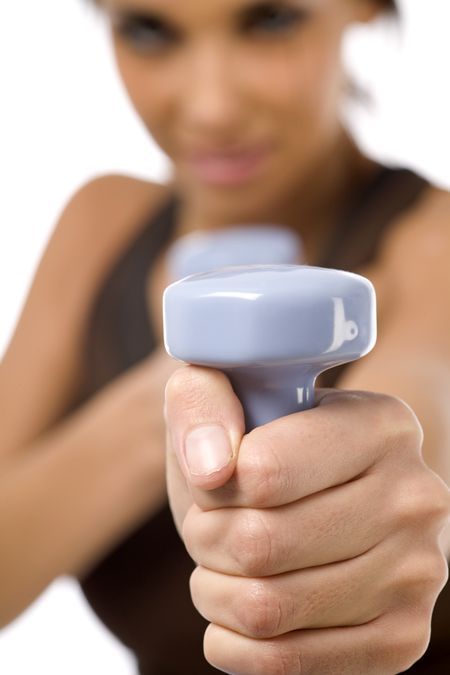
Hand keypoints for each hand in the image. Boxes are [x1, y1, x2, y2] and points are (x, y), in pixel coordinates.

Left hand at [165, 366, 449, 673]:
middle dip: (207, 539)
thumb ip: (203, 401)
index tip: (214, 479)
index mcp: (382, 426)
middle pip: (262, 544)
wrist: (331, 489)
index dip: (213, 485)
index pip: (263, 471)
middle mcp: (415, 498)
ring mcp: (418, 574)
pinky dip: (235, 642)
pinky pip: (288, 664)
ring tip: (221, 562)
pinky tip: (237, 604)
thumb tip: (211, 468)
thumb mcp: (230, 394)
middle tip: (209, 525)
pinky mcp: (402, 638)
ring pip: (268, 609)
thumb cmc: (271, 442)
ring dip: (215, 590)